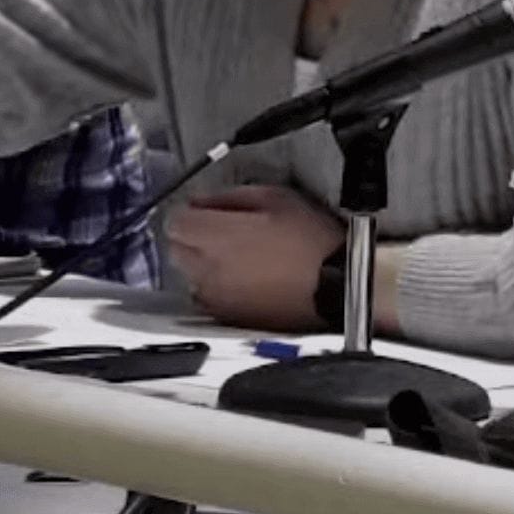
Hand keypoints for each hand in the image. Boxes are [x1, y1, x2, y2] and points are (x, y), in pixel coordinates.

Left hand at [166, 185, 344, 331]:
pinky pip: (210, 297)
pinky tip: (250, 280)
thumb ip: (232, 196)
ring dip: (206, 264)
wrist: (339, 284)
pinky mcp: (229, 317)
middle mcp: (206, 269)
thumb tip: (204, 200)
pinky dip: (221, 287)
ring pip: (192, 275)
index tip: (204, 209)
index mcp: (216, 236)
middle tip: (225, 232)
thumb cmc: (312, 238)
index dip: (189, 212)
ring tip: (243, 258)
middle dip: (194, 238)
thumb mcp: (277, 197)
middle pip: (177, 249)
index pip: (174, 221)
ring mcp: (215, 297)